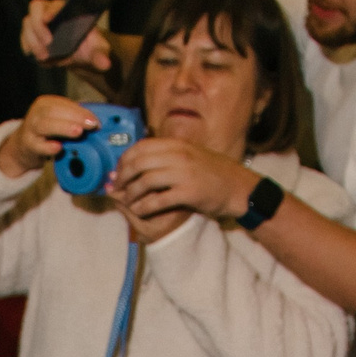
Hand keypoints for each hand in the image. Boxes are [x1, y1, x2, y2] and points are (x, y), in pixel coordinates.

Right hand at [2, 95, 98, 178]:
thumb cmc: (46, 134)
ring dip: (63, 128)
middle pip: (54, 111)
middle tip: (91, 125)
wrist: (22, 148)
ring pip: (45, 125)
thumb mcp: (59, 121)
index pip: (65, 104)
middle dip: (75, 117)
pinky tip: (58, 148)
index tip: (96, 121)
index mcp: (46, 104)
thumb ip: (74, 118)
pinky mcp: (27, 145)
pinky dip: (48, 147)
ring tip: (78, 132)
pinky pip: (37, 146)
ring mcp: (30, 129)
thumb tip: (97, 121)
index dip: (82, 112)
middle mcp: (36, 113)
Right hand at [20, 0, 113, 73]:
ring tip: (45, 57)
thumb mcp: (96, 49)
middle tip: (48, 43)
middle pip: (34, 9)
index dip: (50, 11)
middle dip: (38, 26)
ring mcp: (38, 23)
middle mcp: (49, 12)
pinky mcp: (31, 36)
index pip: (54, 5)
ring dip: (33, 41)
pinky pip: (24, 38)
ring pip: (27, 26)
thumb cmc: (88, 45)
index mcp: (66, 9)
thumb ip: (100, 55)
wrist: (78, 52)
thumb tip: (105, 64)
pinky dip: (29, 48)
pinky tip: (39, 57)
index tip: (49, 20)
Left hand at [113, 138, 255, 222]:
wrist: (239, 187)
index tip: (118, 172)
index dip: (124, 160)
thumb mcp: (190, 155)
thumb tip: (137, 162)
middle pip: (138, 163)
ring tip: (127, 202)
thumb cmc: (213, 173)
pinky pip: (157, 201)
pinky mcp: (188, 193)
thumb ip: (166, 157)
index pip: (140, 147)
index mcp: (178, 145)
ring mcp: (184, 174)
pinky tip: (139, 211)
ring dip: (130, 194)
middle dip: (122, 178)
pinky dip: (143, 207)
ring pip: (145, 181)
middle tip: (116, 189)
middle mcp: (180, 156)